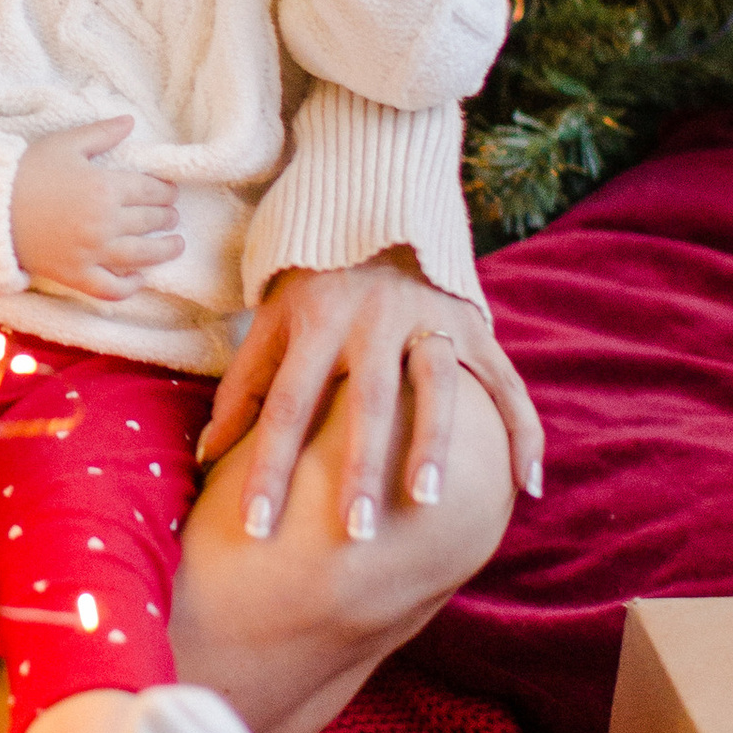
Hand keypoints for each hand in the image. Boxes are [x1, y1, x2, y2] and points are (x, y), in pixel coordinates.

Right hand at [10, 118, 180, 303]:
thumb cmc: (25, 171)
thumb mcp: (65, 143)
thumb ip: (101, 133)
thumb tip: (130, 121)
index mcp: (105, 187)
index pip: (151, 191)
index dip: (166, 191)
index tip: (169, 191)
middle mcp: (105, 223)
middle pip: (151, 221)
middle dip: (167, 217)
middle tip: (172, 215)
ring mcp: (92, 253)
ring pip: (142, 256)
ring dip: (165, 250)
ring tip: (176, 244)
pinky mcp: (76, 276)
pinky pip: (111, 289)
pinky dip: (130, 287)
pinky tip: (140, 279)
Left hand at [199, 248, 544, 538]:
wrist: (376, 199)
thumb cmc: (312, 280)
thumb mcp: (271, 321)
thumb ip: (244, 387)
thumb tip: (207, 457)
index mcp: (315, 321)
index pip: (287, 405)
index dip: (270, 467)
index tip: (257, 529)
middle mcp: (372, 319)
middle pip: (365, 402)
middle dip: (360, 469)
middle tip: (355, 534)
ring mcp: (428, 318)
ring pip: (436, 388)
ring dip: (434, 445)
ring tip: (428, 502)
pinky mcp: (472, 322)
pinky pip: (503, 382)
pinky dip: (520, 431)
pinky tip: (525, 485)